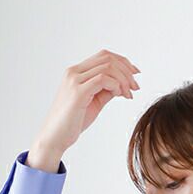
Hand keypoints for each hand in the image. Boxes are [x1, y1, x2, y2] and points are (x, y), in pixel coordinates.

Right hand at [30, 49, 140, 163]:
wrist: (55, 137)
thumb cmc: (72, 122)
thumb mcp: (93, 102)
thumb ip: (105, 91)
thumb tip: (121, 85)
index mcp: (76, 72)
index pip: (103, 56)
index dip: (122, 62)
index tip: (135, 74)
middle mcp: (74, 72)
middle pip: (107, 58)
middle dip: (127, 70)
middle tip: (136, 87)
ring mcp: (74, 81)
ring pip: (107, 67)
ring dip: (124, 79)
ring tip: (130, 94)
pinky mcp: (78, 93)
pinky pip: (103, 80)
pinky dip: (116, 86)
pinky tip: (120, 95)